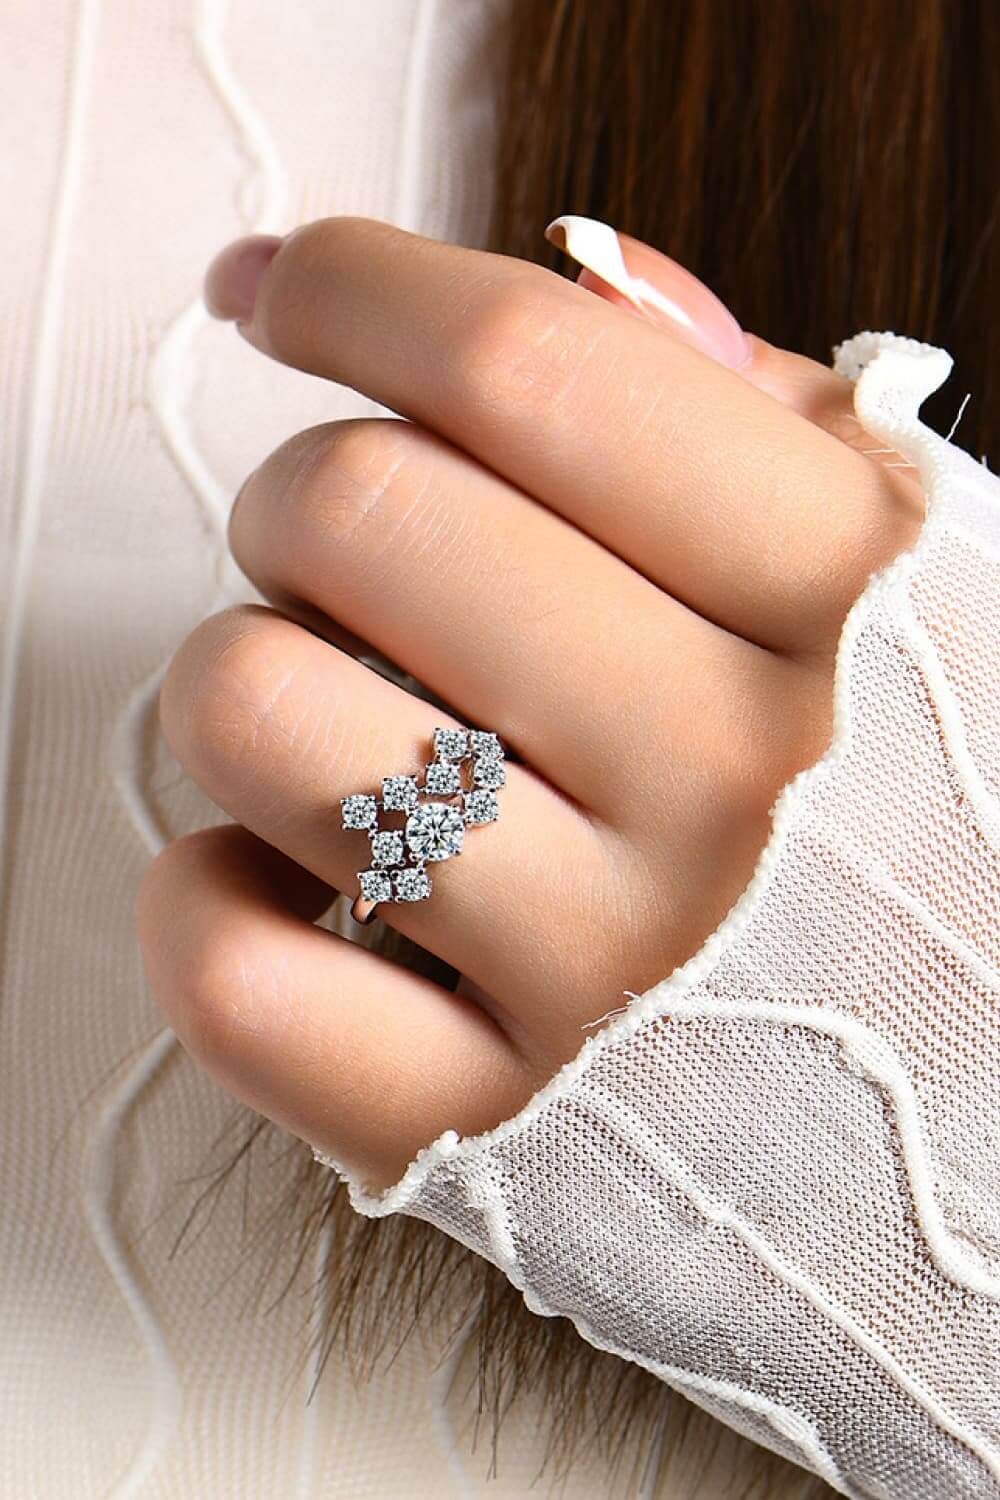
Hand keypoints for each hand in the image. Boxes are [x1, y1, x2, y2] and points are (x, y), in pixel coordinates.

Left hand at [136, 216, 922, 1192]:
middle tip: (355, 561)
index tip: (293, 296)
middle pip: (355, 509)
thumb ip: (726, 395)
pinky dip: (212, 903)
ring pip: (260, 719)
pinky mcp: (482, 1110)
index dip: (354, 287)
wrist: (899, 1041)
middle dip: (301, 500)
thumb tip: (584, 268)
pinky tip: (294, 881)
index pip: (527, 360)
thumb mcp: (832, 542)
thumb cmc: (826, 763)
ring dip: (249, 692)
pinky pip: (235, 980)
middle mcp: (724, 774)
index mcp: (820, 589)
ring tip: (348, 730)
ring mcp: (604, 960)